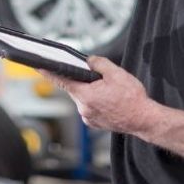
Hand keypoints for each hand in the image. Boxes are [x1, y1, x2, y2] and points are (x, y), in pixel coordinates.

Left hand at [42, 56, 157, 135]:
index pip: (61, 80)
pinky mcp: (94, 122)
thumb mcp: (117, 73)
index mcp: (86, 94)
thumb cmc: (133, 99)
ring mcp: (88, 117)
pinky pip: (89, 107)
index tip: (38, 66)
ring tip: (110, 93)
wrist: (145, 120)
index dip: (48, 72)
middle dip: (84, 81)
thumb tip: (89, 61)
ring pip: (83, 98)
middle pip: (75, 88)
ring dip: (91, 92)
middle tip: (101, 81)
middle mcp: (83, 108)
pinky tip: (110, 101)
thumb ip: (99, 64)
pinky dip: (96, 102)